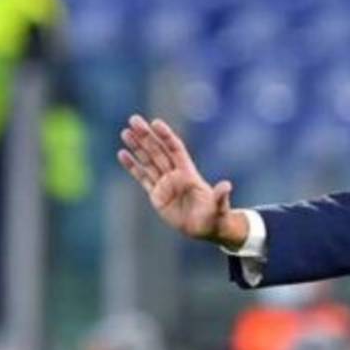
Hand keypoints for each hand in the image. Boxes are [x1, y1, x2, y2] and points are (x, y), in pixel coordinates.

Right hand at [117, 115, 247, 248]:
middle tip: (134, 119)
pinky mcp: (156, 195)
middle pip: (158, 151)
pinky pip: (142, 178)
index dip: (166, 136)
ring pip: (148, 161)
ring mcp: (165, 184)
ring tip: (125, 132)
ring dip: (137, 147)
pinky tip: (122, 153)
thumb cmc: (215, 217)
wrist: (205, 229)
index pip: (175, 149)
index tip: (155, 123)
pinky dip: (132, 166)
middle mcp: (175, 175)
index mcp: (189, 174)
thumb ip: (220, 197)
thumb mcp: (219, 208)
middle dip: (146, 136)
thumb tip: (227, 185)